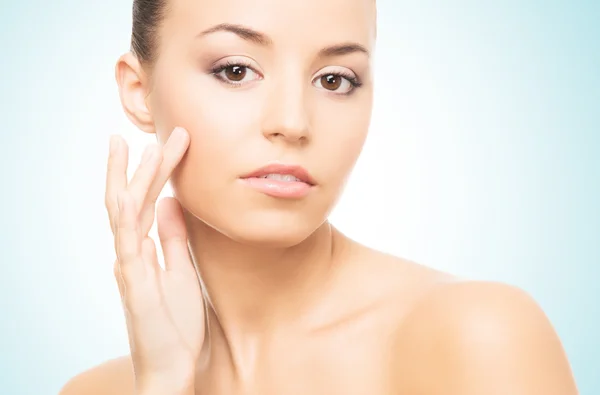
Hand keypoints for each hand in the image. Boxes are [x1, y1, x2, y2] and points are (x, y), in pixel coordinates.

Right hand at [105, 127, 204, 393]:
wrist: (173, 365)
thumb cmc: (176, 322)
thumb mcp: (183, 270)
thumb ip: (173, 238)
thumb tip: (169, 203)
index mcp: (146, 248)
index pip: (149, 200)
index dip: (160, 171)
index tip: (176, 144)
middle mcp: (133, 252)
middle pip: (135, 198)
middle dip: (148, 165)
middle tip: (166, 133)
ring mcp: (130, 266)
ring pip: (126, 212)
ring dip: (135, 178)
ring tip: (143, 147)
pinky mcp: (135, 283)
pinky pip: (129, 243)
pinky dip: (129, 215)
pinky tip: (134, 191)